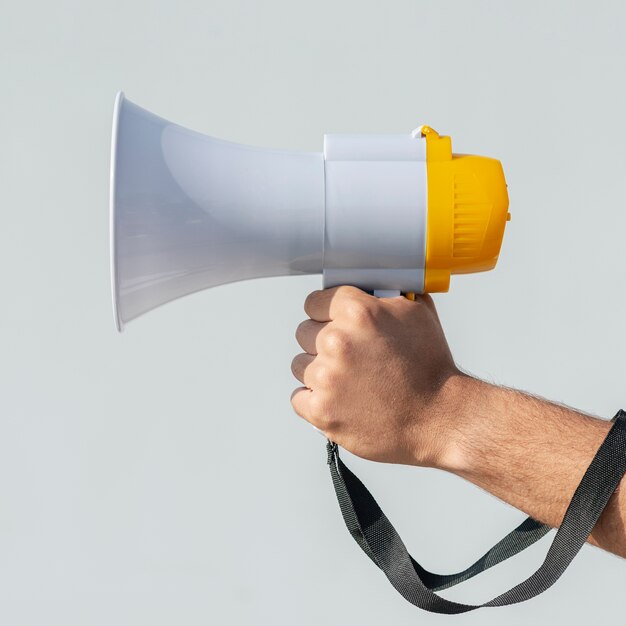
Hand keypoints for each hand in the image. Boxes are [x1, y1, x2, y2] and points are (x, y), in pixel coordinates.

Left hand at [290, 286, 466, 466]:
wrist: (441, 418)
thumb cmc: (431, 368)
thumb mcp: (417, 313)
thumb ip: (382, 295)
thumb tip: (365, 287)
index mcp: (357, 312)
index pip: (314, 302)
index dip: (326, 313)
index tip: (335, 323)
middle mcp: (337, 341)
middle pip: (304, 332)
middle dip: (322, 342)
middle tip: (350, 356)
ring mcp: (327, 377)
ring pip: (300, 365)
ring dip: (318, 371)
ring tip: (349, 381)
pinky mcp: (321, 410)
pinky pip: (298, 397)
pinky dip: (314, 400)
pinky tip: (339, 399)